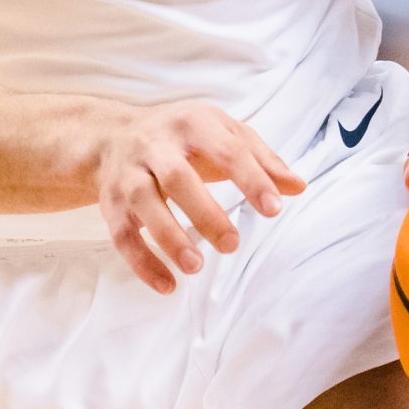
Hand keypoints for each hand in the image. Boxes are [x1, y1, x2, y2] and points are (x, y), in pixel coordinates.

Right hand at [96, 100, 306, 293]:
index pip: (226, 150)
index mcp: (192, 123)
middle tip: (232, 244)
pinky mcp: (110, 203)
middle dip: (204, 212)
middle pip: (177, 178)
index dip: (251, 179)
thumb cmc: (183, 138)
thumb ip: (262, 159)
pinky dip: (142, 262)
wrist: (112, 136)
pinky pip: (122, 234)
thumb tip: (298, 187)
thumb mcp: (224, 134)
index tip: (274, 209)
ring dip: (169, 237)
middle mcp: (155, 145)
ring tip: (196, 267)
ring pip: (143, 204)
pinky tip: (168, 285)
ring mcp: (129, 174)